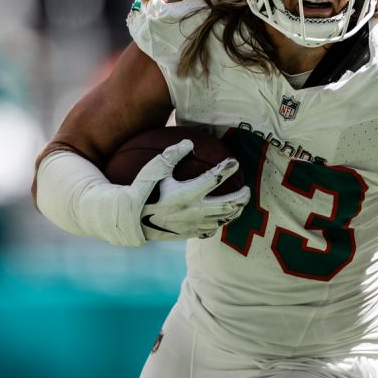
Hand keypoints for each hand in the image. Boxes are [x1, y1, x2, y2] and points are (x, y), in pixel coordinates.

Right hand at [133, 140, 250, 240]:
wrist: (129, 219)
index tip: (234, 162)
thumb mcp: (155, 169)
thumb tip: (190, 142)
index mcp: (186, 193)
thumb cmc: (141, 189)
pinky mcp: (187, 234)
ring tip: (240, 205)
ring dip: (234, 212)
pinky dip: (218, 225)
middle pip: (227, 205)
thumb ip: (173, 154)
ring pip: (221, 221)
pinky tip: (220, 220)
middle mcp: (193, 211)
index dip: (227, 168)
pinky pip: (208, 232)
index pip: (214, 179)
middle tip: (247, 189)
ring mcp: (192, 225)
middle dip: (241, 197)